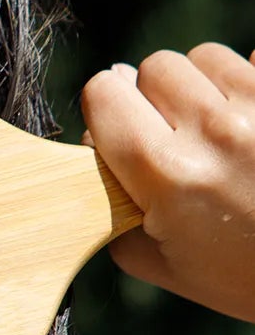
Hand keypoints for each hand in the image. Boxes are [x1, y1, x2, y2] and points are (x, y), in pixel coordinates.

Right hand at [80, 45, 254, 324]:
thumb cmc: (249, 277)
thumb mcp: (167, 265)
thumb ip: (115, 208)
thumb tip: (95, 145)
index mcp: (168, 172)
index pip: (104, 91)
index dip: (107, 110)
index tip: (122, 134)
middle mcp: (214, 129)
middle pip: (153, 67)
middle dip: (156, 99)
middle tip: (180, 142)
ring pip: (203, 57)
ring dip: (204, 87)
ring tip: (224, 133)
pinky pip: (252, 58)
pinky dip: (247, 81)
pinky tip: (253, 125)